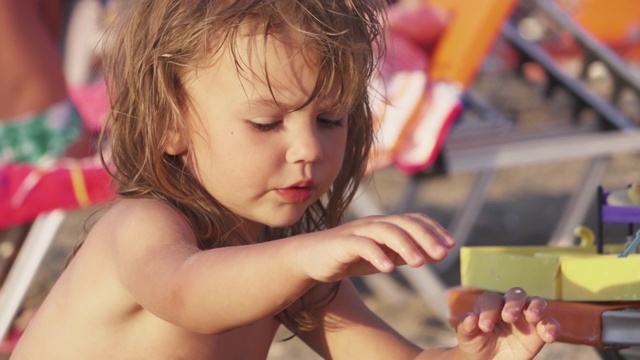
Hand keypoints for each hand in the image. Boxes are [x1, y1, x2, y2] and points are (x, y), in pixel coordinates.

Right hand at [295, 213, 454, 282]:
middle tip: (443, 254)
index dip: (434, 230)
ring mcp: (357, 232)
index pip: (414, 220)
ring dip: (405, 246)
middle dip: (426, 237)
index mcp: (384, 225)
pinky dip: (376, 255)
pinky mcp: (341, 244)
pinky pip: (361, 245)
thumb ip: (405, 254)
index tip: (451, 245)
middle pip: (403, 223)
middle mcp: (373, 224)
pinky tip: (388, 268)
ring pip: (385, 232)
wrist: (310, 258)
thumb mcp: (382, 256)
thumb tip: (435, 254)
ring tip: (420, 263)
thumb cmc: (348, 257)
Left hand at [455, 287, 559, 359]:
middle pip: (516, 294)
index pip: (492, 299)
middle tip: (508, 317)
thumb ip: (466, 327)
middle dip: (513, 303)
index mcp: (491, 305)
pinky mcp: (539, 332)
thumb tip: (470, 318)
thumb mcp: (467, 338)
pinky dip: (552, 327)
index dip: (488, 310)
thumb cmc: (476, 344)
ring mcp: (526, 318)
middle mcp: (510, 307)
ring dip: (535, 307)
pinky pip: (550, 324)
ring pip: (536, 302)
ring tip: (532, 317)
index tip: (484, 327)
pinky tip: (549, 336)